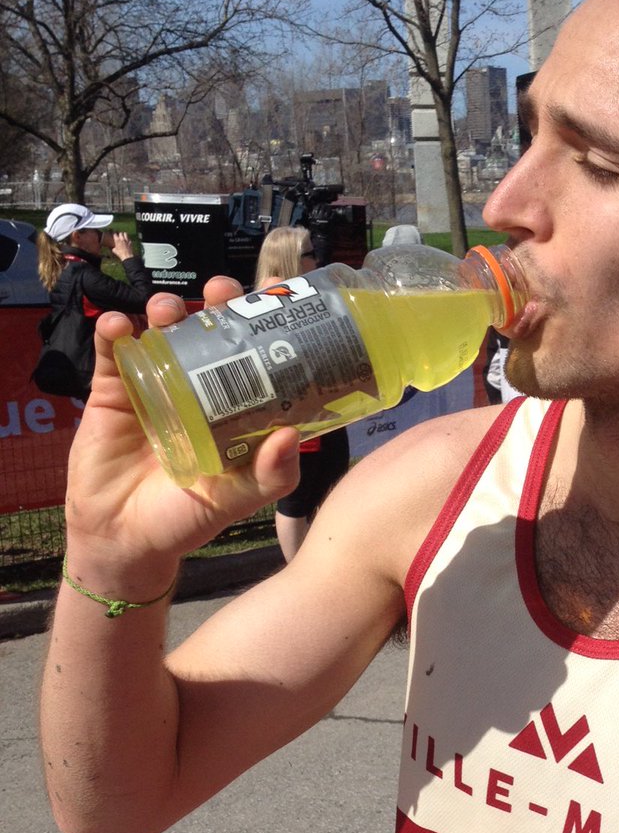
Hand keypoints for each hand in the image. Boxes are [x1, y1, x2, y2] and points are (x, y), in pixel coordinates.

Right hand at [64, 275, 300, 591]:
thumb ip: (271, 475)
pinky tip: (119, 326)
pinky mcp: (112, 393)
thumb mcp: (238, 498)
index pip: (255, 356)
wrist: (125, 539)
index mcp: (235, 408)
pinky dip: (114, 333)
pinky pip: (112, 354)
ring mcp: (154, 386)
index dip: (262, 326)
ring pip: (162, 333)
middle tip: (221, 292)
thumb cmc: (189, 517)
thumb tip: (293, 435)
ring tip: (169, 310)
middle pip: (210, 334)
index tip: (274, 298)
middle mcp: (198, 389)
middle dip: (217, 305)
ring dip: (165, 311)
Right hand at [109, 232, 135, 261]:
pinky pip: (129, 239)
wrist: (127, 256)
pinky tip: (127, 242)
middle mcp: (122, 239)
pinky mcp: (130, 242)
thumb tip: (113, 248)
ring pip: (125, 234)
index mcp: (117, 240)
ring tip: (123, 237)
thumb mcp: (114, 251)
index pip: (115, 234)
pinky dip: (128, 240)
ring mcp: (126, 240)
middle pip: (120, 233)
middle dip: (119, 234)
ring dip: (124, 235)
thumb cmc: (120, 254)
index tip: (115, 236)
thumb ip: (114, 247)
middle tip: (119, 236)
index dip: (115, 235)